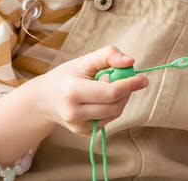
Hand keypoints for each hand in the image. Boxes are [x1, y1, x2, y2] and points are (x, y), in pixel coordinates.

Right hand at [29, 45, 148, 133]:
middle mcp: (74, 112)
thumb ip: (108, 56)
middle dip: (126, 91)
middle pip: (115, 105)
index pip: (110, 92)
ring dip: (121, 99)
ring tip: (111, 87)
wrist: (44, 99)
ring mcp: (77, 125)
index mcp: (72, 91)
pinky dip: (112, 108)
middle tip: (125, 79)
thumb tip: (131, 62)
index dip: (130, 85)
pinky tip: (103, 99)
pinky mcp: (83, 132)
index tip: (143, 79)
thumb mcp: (84, 61)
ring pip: (114, 114)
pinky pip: (108, 120)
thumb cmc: (66, 76)